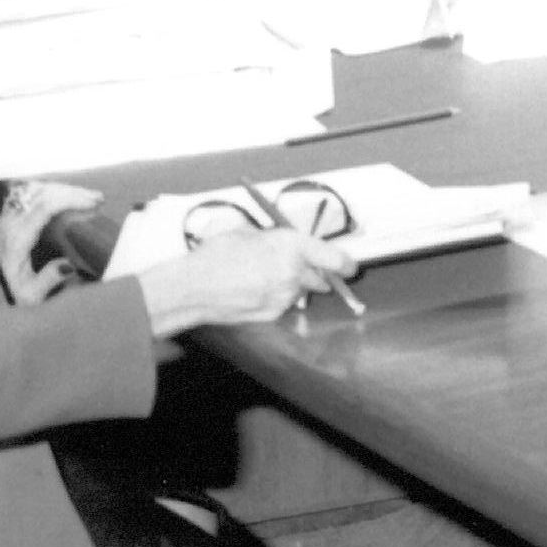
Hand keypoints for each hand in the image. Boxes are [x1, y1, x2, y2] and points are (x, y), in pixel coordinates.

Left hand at [0, 179, 108, 298]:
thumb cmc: (10, 295)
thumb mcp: (30, 295)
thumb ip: (49, 279)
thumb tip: (69, 263)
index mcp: (16, 239)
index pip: (44, 207)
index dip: (70, 200)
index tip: (93, 203)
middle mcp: (8, 224)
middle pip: (40, 193)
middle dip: (71, 192)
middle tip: (96, 197)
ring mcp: (4, 218)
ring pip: (32, 189)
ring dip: (59, 189)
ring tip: (84, 194)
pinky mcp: (5, 218)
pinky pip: (25, 194)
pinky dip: (46, 191)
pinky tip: (62, 195)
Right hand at [136, 223, 356, 335]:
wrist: (195, 287)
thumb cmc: (218, 254)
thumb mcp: (248, 232)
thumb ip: (274, 239)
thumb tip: (283, 243)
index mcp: (293, 247)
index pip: (335, 258)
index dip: (347, 263)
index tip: (351, 266)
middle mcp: (295, 274)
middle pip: (320, 278)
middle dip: (312, 273)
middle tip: (292, 266)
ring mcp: (285, 297)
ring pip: (299, 292)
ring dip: (291, 285)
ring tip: (261, 277)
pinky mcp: (273, 314)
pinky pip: (283, 304)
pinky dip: (274, 298)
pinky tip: (252, 290)